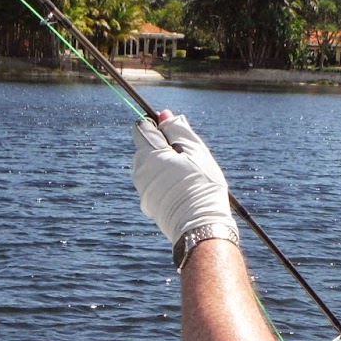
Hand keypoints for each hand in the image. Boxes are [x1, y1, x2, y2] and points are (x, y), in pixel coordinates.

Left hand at [131, 112, 234, 242]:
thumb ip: (177, 129)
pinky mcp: (148, 205)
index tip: (173, 132)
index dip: (157, 126)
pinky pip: (153, 185)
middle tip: (186, 156)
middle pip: (144, 148)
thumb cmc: (201, 185)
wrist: (200, 226)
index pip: (141, 127)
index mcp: (148, 154)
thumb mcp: (195, 150)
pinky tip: (183, 189)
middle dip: (161, 147)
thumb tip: (163, 113)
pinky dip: (164, 182)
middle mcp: (140, 171)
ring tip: (186, 175)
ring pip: (149, 167)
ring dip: (163, 165)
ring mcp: (142, 189)